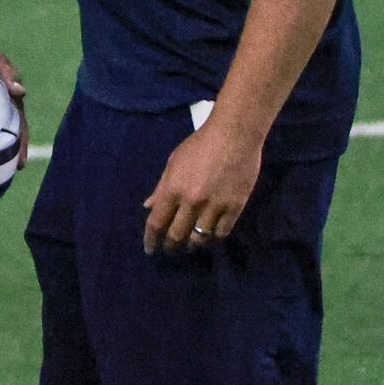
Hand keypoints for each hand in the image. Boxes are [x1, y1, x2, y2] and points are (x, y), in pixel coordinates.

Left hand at [142, 117, 261, 254]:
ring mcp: (214, 206)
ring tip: (191, 244)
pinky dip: (213, 237)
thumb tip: (148, 207)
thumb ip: (161, 187)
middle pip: (177, 236)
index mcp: (173, 189)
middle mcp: (192, 202)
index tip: (150, 249)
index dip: (151, 240)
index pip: (156, 223)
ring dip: (192, 245)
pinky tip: (210, 235)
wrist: (235, 134)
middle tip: (170, 250)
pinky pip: (221, 233)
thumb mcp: (174, 162)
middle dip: (171, 247)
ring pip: (200, 239)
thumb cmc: (200, 144)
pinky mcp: (235, 207)